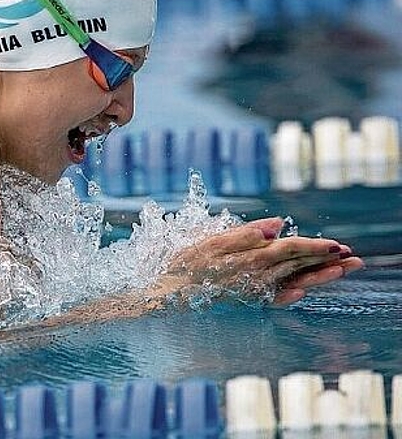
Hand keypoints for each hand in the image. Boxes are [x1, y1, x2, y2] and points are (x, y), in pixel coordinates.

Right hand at [162, 217, 363, 305]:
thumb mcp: (211, 242)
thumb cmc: (186, 264)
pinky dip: (292, 295)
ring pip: (293, 281)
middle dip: (327, 260)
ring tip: (343, 272)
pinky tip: (303, 292)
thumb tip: (276, 225)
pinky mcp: (245, 298)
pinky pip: (275, 298)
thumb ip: (245, 234)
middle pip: (299, 265)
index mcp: (252, 258)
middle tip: (355, 258)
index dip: (315, 245)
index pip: (291, 248)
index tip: (338, 244)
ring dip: (320, 276)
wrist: (169, 293)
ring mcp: (253, 289)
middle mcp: (257, 275)